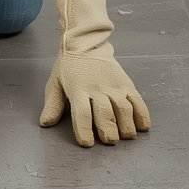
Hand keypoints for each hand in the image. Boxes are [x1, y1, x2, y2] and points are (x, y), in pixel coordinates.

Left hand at [40, 0, 150, 146]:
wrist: (85, 44)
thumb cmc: (69, 68)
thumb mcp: (55, 84)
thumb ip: (52, 105)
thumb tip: (45, 123)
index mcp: (78, 90)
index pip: (82, 113)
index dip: (84, 129)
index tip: (87, 143)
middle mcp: (97, 89)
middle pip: (104, 112)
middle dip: (108, 129)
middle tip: (110, 141)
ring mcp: (114, 86)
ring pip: (123, 107)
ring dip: (127, 124)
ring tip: (127, 136)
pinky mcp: (126, 83)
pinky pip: (137, 100)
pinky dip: (142, 114)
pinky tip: (143, 126)